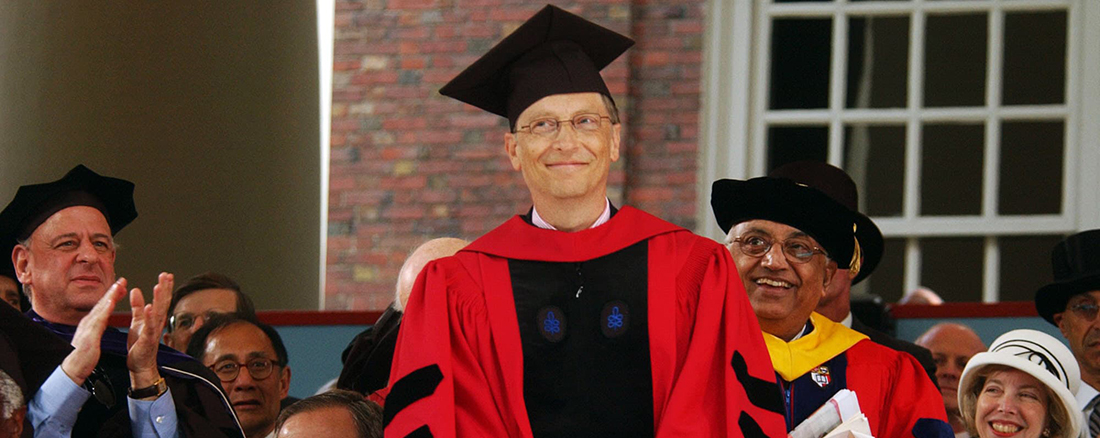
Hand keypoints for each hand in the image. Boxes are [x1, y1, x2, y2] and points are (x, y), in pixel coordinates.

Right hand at [60, 278, 127, 385]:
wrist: (73, 369)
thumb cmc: (83, 356)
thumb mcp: (93, 337)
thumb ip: (98, 327)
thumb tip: (103, 319)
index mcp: (91, 323)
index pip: (103, 306)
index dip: (112, 295)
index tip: (121, 285)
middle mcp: (88, 322)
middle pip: (102, 303)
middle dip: (113, 290)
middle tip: (123, 279)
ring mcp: (88, 327)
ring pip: (101, 308)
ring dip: (110, 296)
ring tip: (118, 286)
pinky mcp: (89, 335)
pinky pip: (98, 320)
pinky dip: (105, 310)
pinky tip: (111, 302)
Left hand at [126, 272, 172, 387]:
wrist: (139, 365)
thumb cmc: (139, 345)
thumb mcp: (137, 322)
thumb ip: (137, 306)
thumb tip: (135, 290)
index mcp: (154, 318)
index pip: (161, 300)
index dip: (164, 287)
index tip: (166, 275)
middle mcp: (157, 323)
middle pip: (163, 303)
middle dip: (165, 289)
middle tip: (167, 275)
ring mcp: (154, 331)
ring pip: (158, 313)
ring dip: (159, 299)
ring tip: (159, 286)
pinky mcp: (147, 340)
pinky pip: (150, 327)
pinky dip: (150, 317)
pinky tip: (149, 307)